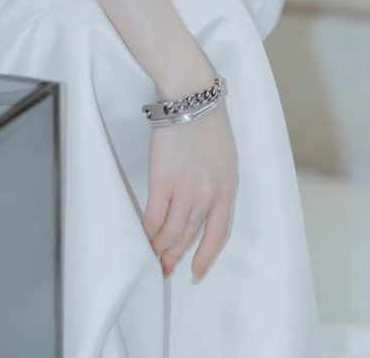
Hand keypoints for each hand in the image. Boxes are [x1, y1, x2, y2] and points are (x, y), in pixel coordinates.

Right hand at [142, 98, 237, 282]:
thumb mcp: (224, 156)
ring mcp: (185, 189)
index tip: (195, 272)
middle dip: (176, 256)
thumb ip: (214, 183)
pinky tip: (142, 236)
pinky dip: (147, 230)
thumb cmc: (207, 120)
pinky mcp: (162, 180)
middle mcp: (208, 195)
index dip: (206, 256)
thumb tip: (198, 204)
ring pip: (172, 231)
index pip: (218, 233)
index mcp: (227, 188)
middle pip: (191, 235)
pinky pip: (154, 216)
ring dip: (159, 247)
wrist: (191, 97)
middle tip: (164, 269)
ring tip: (151, 257)